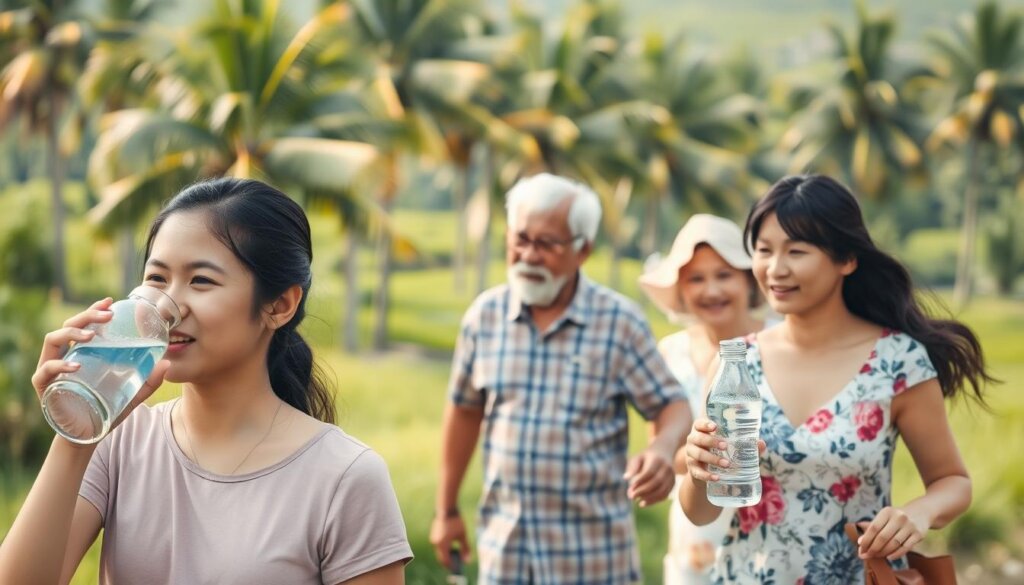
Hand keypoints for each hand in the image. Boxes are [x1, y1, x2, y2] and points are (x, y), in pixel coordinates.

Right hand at [32, 298, 169, 436]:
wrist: (88, 436)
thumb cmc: (107, 410)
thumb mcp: (132, 394)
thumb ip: (149, 380)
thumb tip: (167, 363)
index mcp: (82, 352)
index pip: (84, 324)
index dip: (95, 310)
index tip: (111, 302)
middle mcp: (64, 356)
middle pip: (68, 326)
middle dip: (86, 316)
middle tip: (106, 315)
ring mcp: (51, 370)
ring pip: (52, 339)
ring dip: (72, 333)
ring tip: (92, 336)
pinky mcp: (44, 387)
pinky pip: (45, 370)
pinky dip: (58, 364)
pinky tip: (75, 365)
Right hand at [429, 511, 470, 569]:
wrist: (446, 508)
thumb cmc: (456, 522)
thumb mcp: (462, 536)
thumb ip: (465, 548)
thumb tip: (467, 560)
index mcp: (442, 544)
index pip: (446, 561)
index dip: (451, 566)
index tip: (457, 567)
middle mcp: (436, 543)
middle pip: (441, 557)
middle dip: (449, 561)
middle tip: (457, 562)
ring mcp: (433, 539)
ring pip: (439, 551)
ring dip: (446, 554)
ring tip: (455, 554)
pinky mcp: (433, 535)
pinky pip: (438, 545)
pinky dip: (444, 548)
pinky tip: (451, 546)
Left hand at [624, 447, 674, 506]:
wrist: (664, 452)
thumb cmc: (646, 457)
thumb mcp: (638, 457)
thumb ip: (632, 467)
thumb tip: (625, 478)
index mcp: (657, 460)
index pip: (649, 472)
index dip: (640, 481)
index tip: (630, 488)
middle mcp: (666, 468)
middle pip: (657, 482)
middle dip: (643, 491)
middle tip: (631, 497)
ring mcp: (671, 476)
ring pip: (662, 490)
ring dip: (649, 498)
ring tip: (638, 502)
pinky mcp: (673, 483)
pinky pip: (665, 494)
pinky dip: (654, 501)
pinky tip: (643, 503)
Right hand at [683, 418, 765, 483]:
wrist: (706, 472)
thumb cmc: (720, 452)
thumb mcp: (729, 446)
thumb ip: (745, 444)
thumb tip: (761, 444)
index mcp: (701, 431)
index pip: (699, 424)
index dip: (705, 424)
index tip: (716, 427)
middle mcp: (693, 441)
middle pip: (698, 438)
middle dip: (711, 441)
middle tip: (725, 446)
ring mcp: (690, 455)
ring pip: (698, 454)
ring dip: (712, 459)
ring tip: (727, 464)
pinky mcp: (692, 470)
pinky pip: (697, 472)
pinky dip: (707, 475)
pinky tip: (716, 478)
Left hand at [857, 507, 927, 559]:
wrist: (920, 512)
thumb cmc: (896, 517)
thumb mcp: (884, 517)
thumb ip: (872, 528)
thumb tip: (860, 542)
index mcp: (887, 512)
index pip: (873, 528)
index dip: (866, 540)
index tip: (861, 549)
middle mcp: (899, 517)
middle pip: (883, 537)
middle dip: (873, 549)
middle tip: (867, 556)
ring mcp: (910, 526)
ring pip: (894, 544)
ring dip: (883, 553)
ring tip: (876, 556)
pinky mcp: (918, 534)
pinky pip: (905, 548)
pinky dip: (896, 554)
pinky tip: (889, 557)